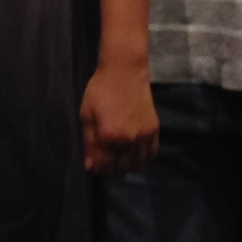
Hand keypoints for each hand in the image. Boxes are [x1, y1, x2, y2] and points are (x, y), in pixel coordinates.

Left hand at [80, 56, 158, 174]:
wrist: (125, 71)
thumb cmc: (100, 90)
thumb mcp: (87, 115)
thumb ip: (90, 143)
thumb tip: (91, 167)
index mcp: (109, 136)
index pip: (104, 167)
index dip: (97, 170)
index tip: (94, 166)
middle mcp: (128, 140)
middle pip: (120, 169)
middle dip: (110, 170)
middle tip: (104, 162)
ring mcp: (144, 136)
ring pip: (136, 165)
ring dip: (126, 166)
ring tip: (118, 158)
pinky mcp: (154, 130)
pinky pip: (151, 155)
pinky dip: (142, 158)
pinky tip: (133, 152)